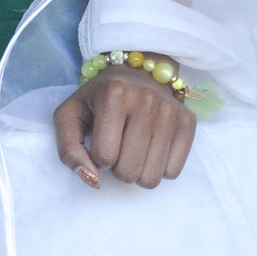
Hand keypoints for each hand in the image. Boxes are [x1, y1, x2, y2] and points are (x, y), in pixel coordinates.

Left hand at [52, 58, 196, 189]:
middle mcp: (147, 99)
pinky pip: (173, 172)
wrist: (135, 73)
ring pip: (152, 176)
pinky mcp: (188, 121)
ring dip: (138, 173)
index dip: (97, 158)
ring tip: (133, 151)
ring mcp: (171, 110)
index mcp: (114, 94)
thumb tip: (93, 181)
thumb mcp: (69, 117)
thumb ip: (68, 151)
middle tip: (118, 149)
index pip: (103, 157)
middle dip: (118, 169)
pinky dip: (159, 170)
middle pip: (129, 170)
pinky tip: (151, 151)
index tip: (100, 142)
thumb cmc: (97, 100)